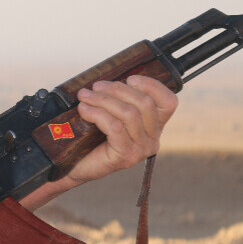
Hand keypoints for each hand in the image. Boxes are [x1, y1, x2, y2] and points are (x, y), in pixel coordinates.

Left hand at [20, 74, 176, 210]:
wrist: (74, 165)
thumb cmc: (91, 136)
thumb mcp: (110, 113)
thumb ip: (118, 98)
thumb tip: (109, 79)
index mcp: (155, 126)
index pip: (168, 102)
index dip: (152, 85)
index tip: (130, 78)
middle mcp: (153, 139)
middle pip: (145, 104)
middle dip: (117, 90)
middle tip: (95, 87)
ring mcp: (141, 150)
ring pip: (129, 114)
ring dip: (103, 100)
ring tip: (84, 96)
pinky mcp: (126, 156)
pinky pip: (115, 127)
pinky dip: (97, 114)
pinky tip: (83, 110)